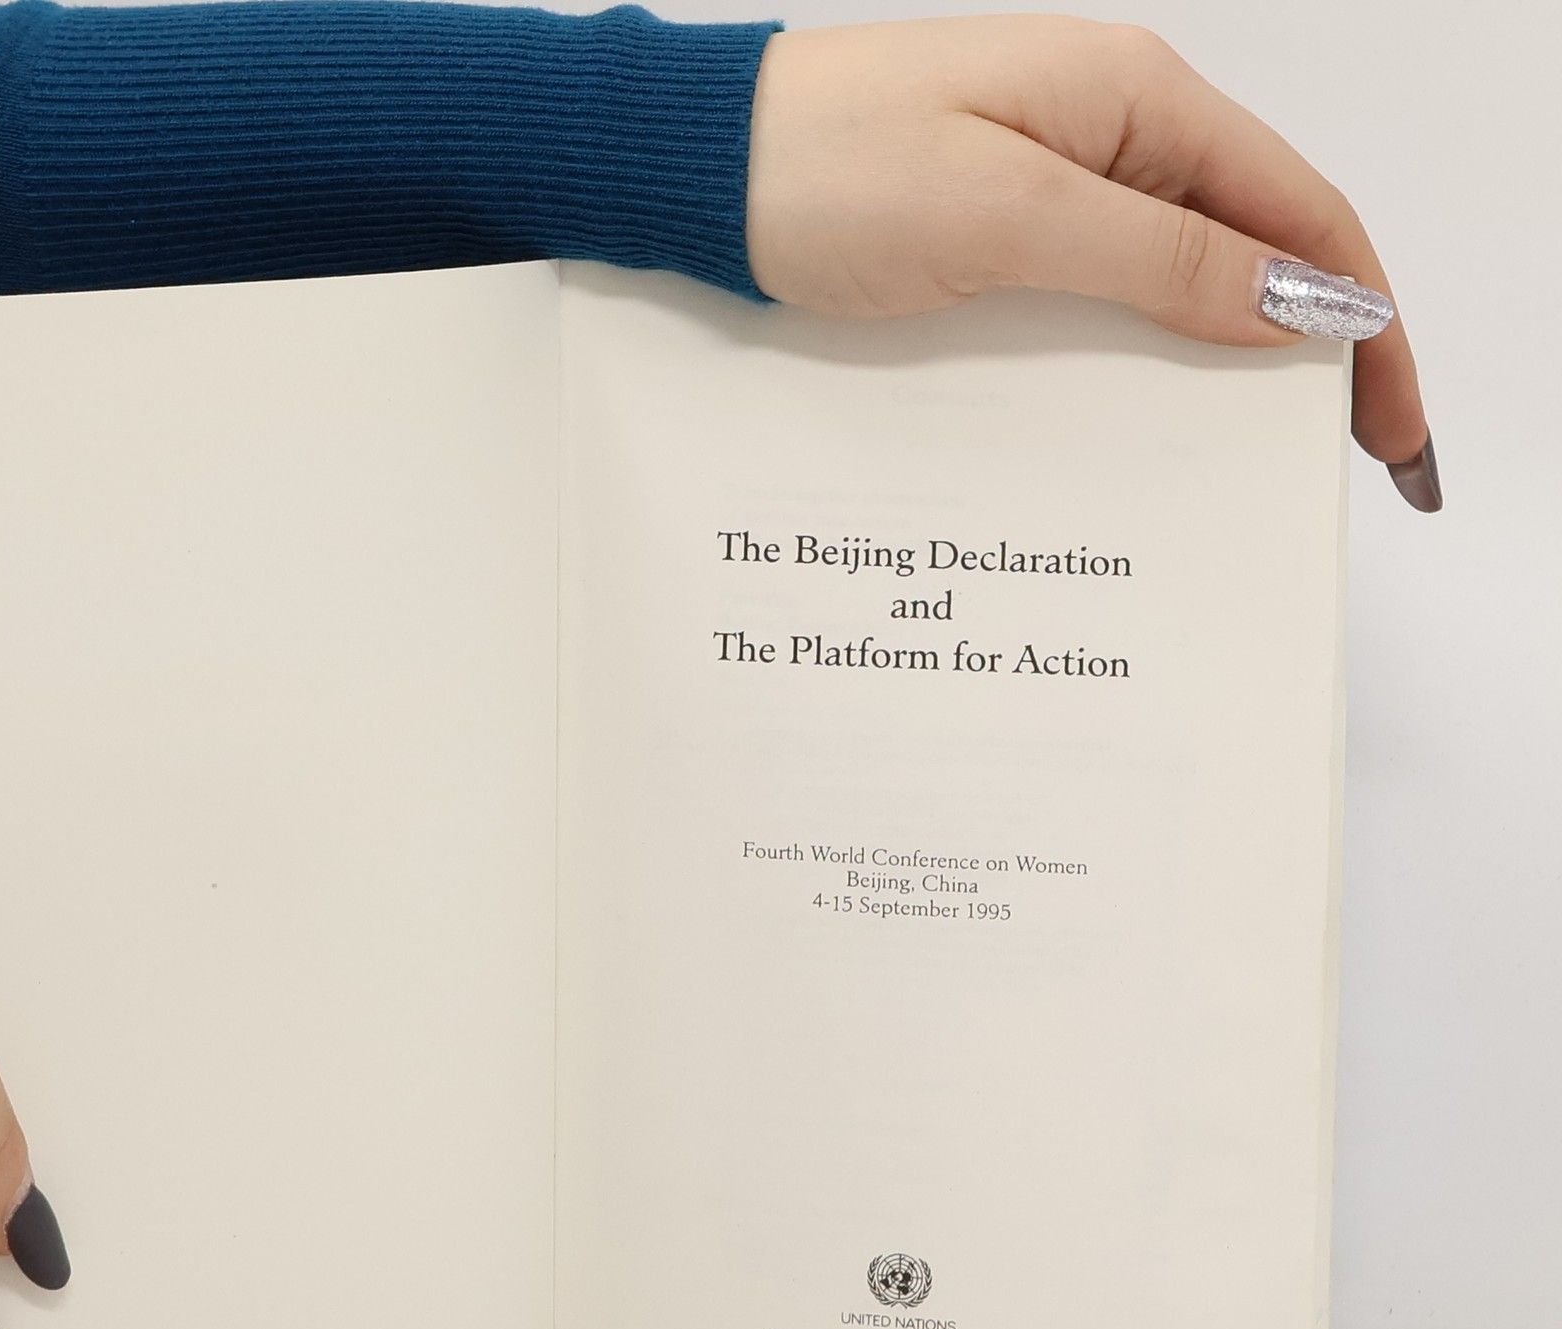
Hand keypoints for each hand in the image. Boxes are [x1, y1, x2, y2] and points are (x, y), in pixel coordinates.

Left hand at [745, 15, 1437, 509]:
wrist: (693, 167)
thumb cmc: (829, 168)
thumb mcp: (1009, 217)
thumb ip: (1158, 257)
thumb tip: (1297, 303)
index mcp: (1138, 102)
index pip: (1303, 216)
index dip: (1367, 323)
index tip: (1391, 431)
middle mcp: (1110, 135)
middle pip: (1255, 250)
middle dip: (1311, 357)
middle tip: (1338, 470)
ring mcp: (1050, 184)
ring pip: (1178, 283)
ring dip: (1224, 370)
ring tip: (1253, 468)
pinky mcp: (995, 233)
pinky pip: (1098, 300)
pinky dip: (1139, 363)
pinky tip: (1147, 428)